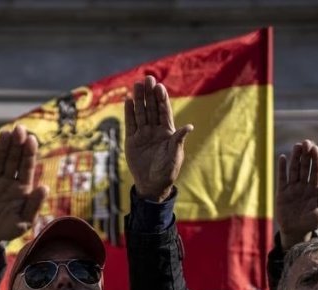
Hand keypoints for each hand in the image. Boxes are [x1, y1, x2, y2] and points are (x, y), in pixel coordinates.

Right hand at [0, 125, 47, 267]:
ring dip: (0, 147)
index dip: (29, 153)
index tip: (32, 139)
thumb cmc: (7, 229)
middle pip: (12, 159)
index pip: (27, 167)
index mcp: (22, 187)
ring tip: (4, 133)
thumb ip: (34, 206)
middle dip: (16, 144)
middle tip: (19, 129)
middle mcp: (7, 180)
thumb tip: (45, 187)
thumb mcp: (23, 222)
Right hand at [125, 75, 193, 202]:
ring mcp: (143, 134)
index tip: (159, 86)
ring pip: (141, 113)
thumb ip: (179, 140)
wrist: (152, 184)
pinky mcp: (132, 140)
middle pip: (152, 108)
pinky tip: (128, 100)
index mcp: (168, 132)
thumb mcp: (175, 156)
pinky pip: (130, 124)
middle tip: (147, 78)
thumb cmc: (167, 171)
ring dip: (139, 99)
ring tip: (137, 85)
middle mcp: (155, 130)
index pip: (164, 111)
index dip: (162, 99)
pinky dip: (129, 112)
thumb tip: (189, 126)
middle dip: (150, 94)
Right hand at [276, 140, 317, 248]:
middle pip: (305, 167)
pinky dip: (282, 168)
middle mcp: (304, 185)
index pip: (315, 170)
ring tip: (296, 146)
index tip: (314, 148)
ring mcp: (293, 188)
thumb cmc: (311, 222)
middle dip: (305, 154)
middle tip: (305, 142)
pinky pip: (282, 178)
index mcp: (315, 188)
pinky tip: (283, 158)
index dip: (315, 159)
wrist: (296, 232)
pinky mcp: (282, 193)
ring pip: (294, 170)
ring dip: (295, 158)